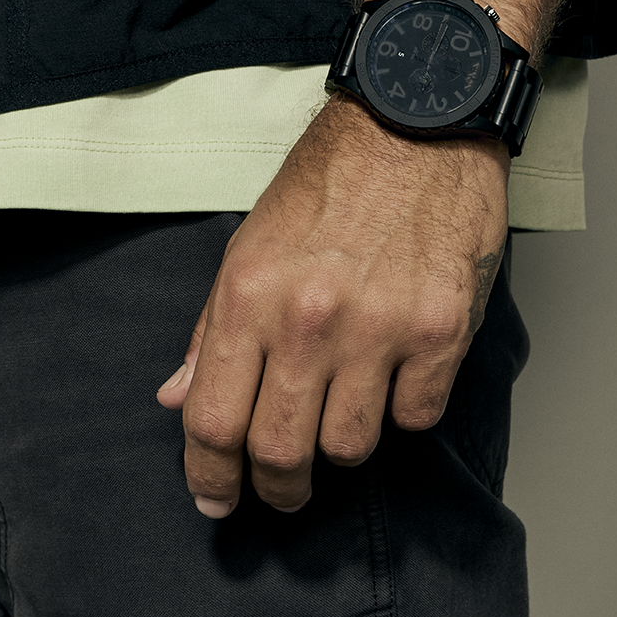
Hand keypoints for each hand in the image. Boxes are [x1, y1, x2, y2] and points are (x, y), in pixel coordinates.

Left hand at [156, 93, 509, 517]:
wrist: (417, 120)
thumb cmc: (334, 175)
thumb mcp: (252, 239)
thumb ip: (212, 326)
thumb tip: (177, 395)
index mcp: (249, 293)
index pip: (212, 418)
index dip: (209, 474)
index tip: (216, 496)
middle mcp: (308, 318)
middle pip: (279, 451)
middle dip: (278, 487)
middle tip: (284, 488)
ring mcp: (378, 327)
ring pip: (351, 447)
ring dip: (344, 443)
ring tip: (345, 410)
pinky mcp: (439, 329)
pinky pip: (416, 417)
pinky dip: (403, 409)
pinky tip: (397, 374)